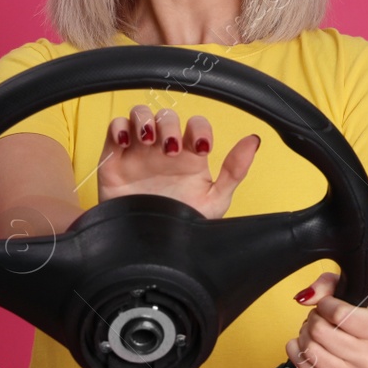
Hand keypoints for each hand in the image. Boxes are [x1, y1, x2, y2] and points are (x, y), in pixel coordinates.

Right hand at [97, 104, 261, 220]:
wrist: (145, 252)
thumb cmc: (178, 226)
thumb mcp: (213, 202)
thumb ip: (234, 171)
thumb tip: (253, 141)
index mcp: (190, 156)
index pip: (196, 125)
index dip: (200, 129)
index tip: (202, 149)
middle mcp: (164, 149)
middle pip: (167, 117)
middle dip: (170, 127)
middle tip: (171, 150)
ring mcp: (139, 150)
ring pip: (140, 115)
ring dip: (145, 120)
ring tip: (148, 140)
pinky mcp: (114, 157)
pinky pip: (114, 128)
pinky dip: (118, 127)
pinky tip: (125, 141)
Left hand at [286, 272, 367, 367]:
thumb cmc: (360, 328)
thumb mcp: (353, 299)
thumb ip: (328, 285)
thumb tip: (305, 297)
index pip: (338, 313)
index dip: (324, 304)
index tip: (326, 306)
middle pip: (319, 332)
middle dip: (312, 321)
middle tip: (318, 322)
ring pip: (310, 351)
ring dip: (304, 337)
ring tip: (313, 336)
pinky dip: (297, 355)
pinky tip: (304, 349)